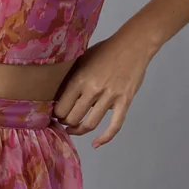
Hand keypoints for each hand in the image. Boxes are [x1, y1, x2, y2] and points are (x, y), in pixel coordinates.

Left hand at [52, 33, 150, 148]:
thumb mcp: (81, 59)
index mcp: (79, 79)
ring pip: (89, 124)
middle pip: (73, 118)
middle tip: (64, 121)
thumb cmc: (104, 50)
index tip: (56, 114)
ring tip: (73, 129)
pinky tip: (96, 144)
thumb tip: (58, 95)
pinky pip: (114, 126)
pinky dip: (105, 138)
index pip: (61, 107)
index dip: (56, 114)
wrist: (131, 45)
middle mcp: (93, 90)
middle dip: (66, 122)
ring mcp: (110, 97)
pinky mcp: (124, 102)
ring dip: (78, 130)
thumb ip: (72, 77)